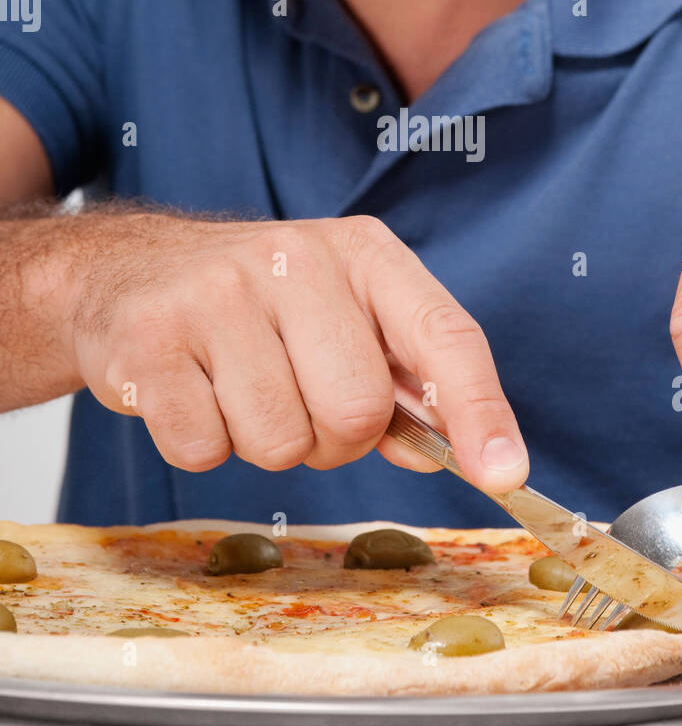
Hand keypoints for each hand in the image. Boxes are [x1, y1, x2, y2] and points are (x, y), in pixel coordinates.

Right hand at [69, 211, 527, 490]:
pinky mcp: (149, 341)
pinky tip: (191, 391)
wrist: (130, 271)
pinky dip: (202, 444)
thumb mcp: (343, 310)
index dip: (481, 410)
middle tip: (297, 399)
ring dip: (263, 442)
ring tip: (238, 388)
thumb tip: (460, 453)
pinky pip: (203, 451)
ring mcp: (215, 295)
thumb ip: (404, 378)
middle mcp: (294, 258)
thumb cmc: (257, 303)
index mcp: (362, 251)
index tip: (506, 473)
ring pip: (279, 444)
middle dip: (332, 437)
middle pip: (356, 412)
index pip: (443, 334)